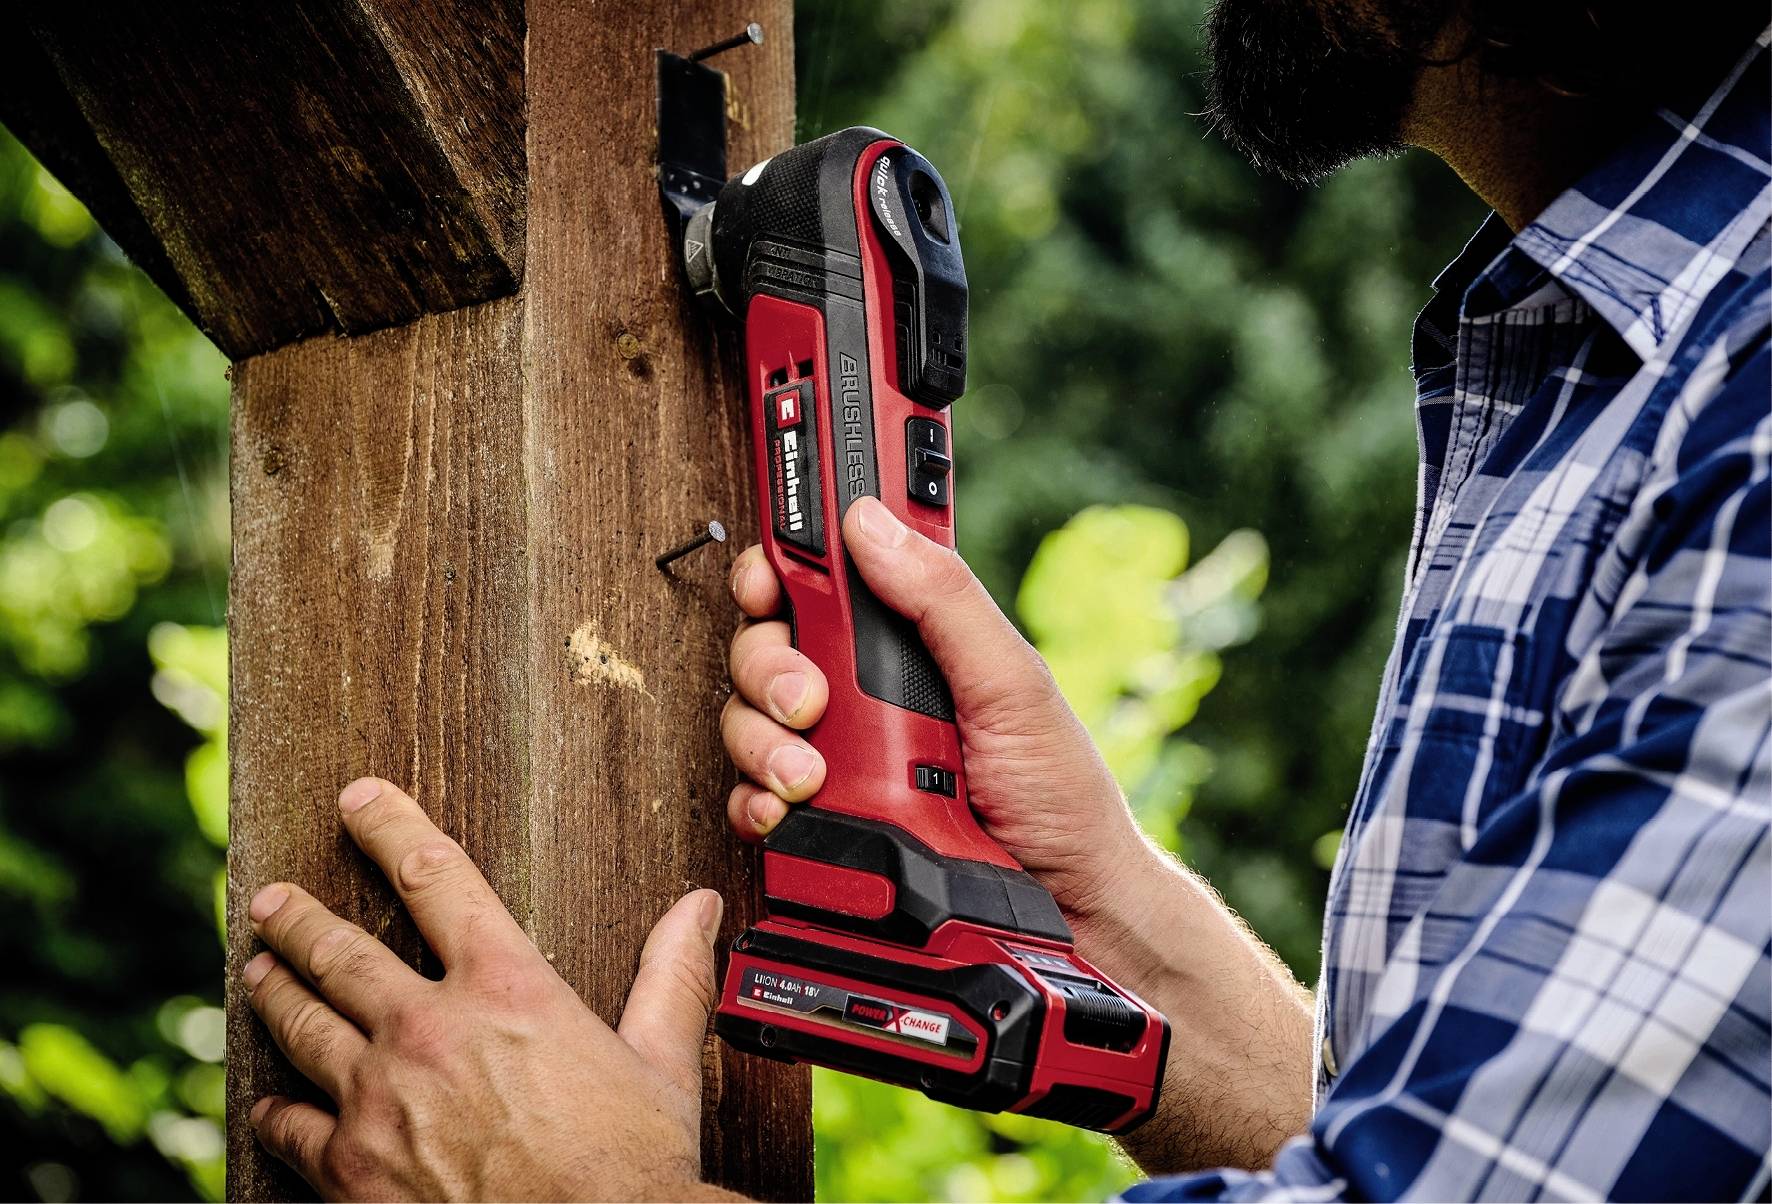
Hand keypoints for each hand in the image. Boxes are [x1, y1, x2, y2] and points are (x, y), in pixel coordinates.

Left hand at [242, 777, 731, 1201]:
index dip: (390, 827)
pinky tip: (266, 1103)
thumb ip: (672, 977)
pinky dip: (275, 1110)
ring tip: (257, 972)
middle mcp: (429, 1031)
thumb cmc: (631, 1169)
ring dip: (276, 993)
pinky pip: (293, 1128)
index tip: (360, 802)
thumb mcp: (663, 1060)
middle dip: (299, 919)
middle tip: (271, 900)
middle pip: (341, 952)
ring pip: (303, 1028)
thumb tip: (698, 910)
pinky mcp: (352, 1171)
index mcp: (506, 989)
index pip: (435, 878)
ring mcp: (380, 1101)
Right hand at [722, 497, 1313, 1173]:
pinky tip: (788, 814)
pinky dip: (756, 805)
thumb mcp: (1012, 683)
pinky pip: (753, 804)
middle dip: (768, 666)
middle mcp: (863, 699)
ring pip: (748, 724)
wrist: (1071, 916)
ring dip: (764, 741)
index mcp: (910, 646)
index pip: (820, 585)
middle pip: (767, 649)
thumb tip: (873, 521)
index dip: (778, 572)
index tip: (767, 581)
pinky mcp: (821, 830)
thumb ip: (944, 600)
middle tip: (809, 698)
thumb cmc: (1061, 798)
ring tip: (814, 773)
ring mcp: (838, 765)